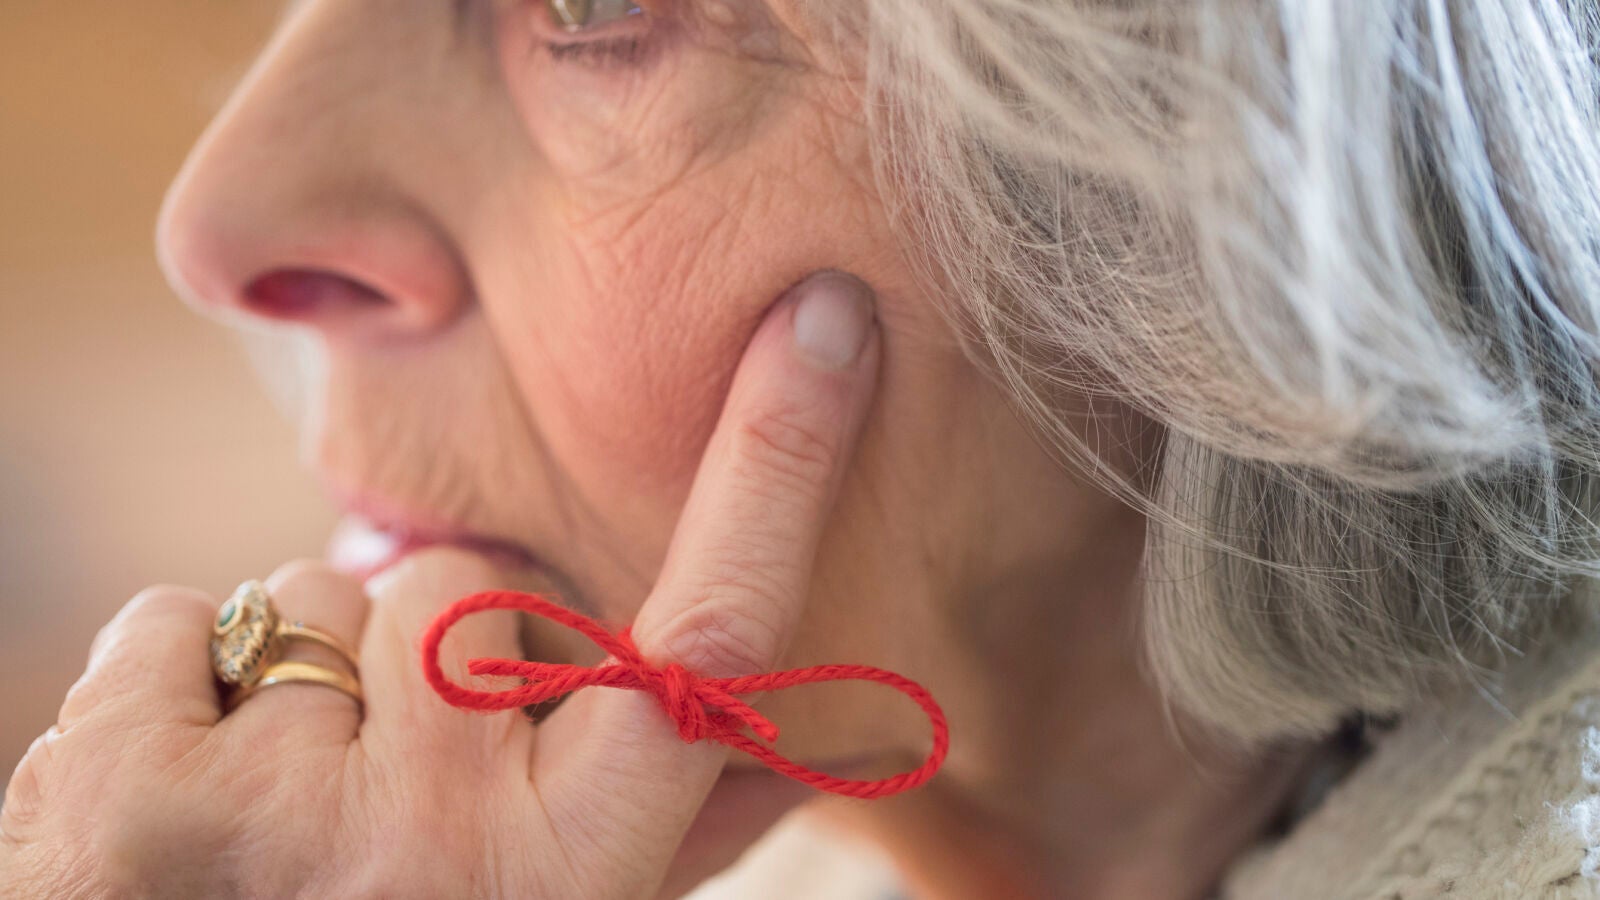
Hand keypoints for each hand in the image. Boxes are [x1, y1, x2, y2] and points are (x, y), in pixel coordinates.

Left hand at [1, 271, 880, 897]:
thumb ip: (681, 830)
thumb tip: (822, 747)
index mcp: (578, 865)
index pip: (714, 633)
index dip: (780, 463)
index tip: (827, 321)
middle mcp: (444, 837)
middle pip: (463, 579)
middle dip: (425, 647)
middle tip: (392, 783)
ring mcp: (281, 812)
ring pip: (317, 592)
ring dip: (306, 677)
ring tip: (288, 805)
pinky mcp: (128, 788)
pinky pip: (175, 619)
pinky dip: (176, 685)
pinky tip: (187, 794)